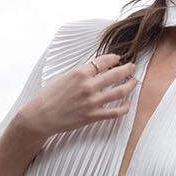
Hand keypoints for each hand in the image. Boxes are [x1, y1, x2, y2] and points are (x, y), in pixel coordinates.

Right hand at [19, 53, 137, 140]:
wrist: (40, 116)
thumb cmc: (47, 96)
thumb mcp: (62, 77)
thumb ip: (79, 73)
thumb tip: (92, 70)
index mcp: (79, 73)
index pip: (103, 61)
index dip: (113, 58)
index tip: (118, 58)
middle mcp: (88, 86)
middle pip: (116, 74)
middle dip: (127, 69)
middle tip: (132, 67)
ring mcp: (92, 102)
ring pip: (120, 92)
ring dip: (130, 86)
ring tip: (134, 82)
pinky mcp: (93, 116)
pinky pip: (115, 112)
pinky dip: (124, 107)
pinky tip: (127, 104)